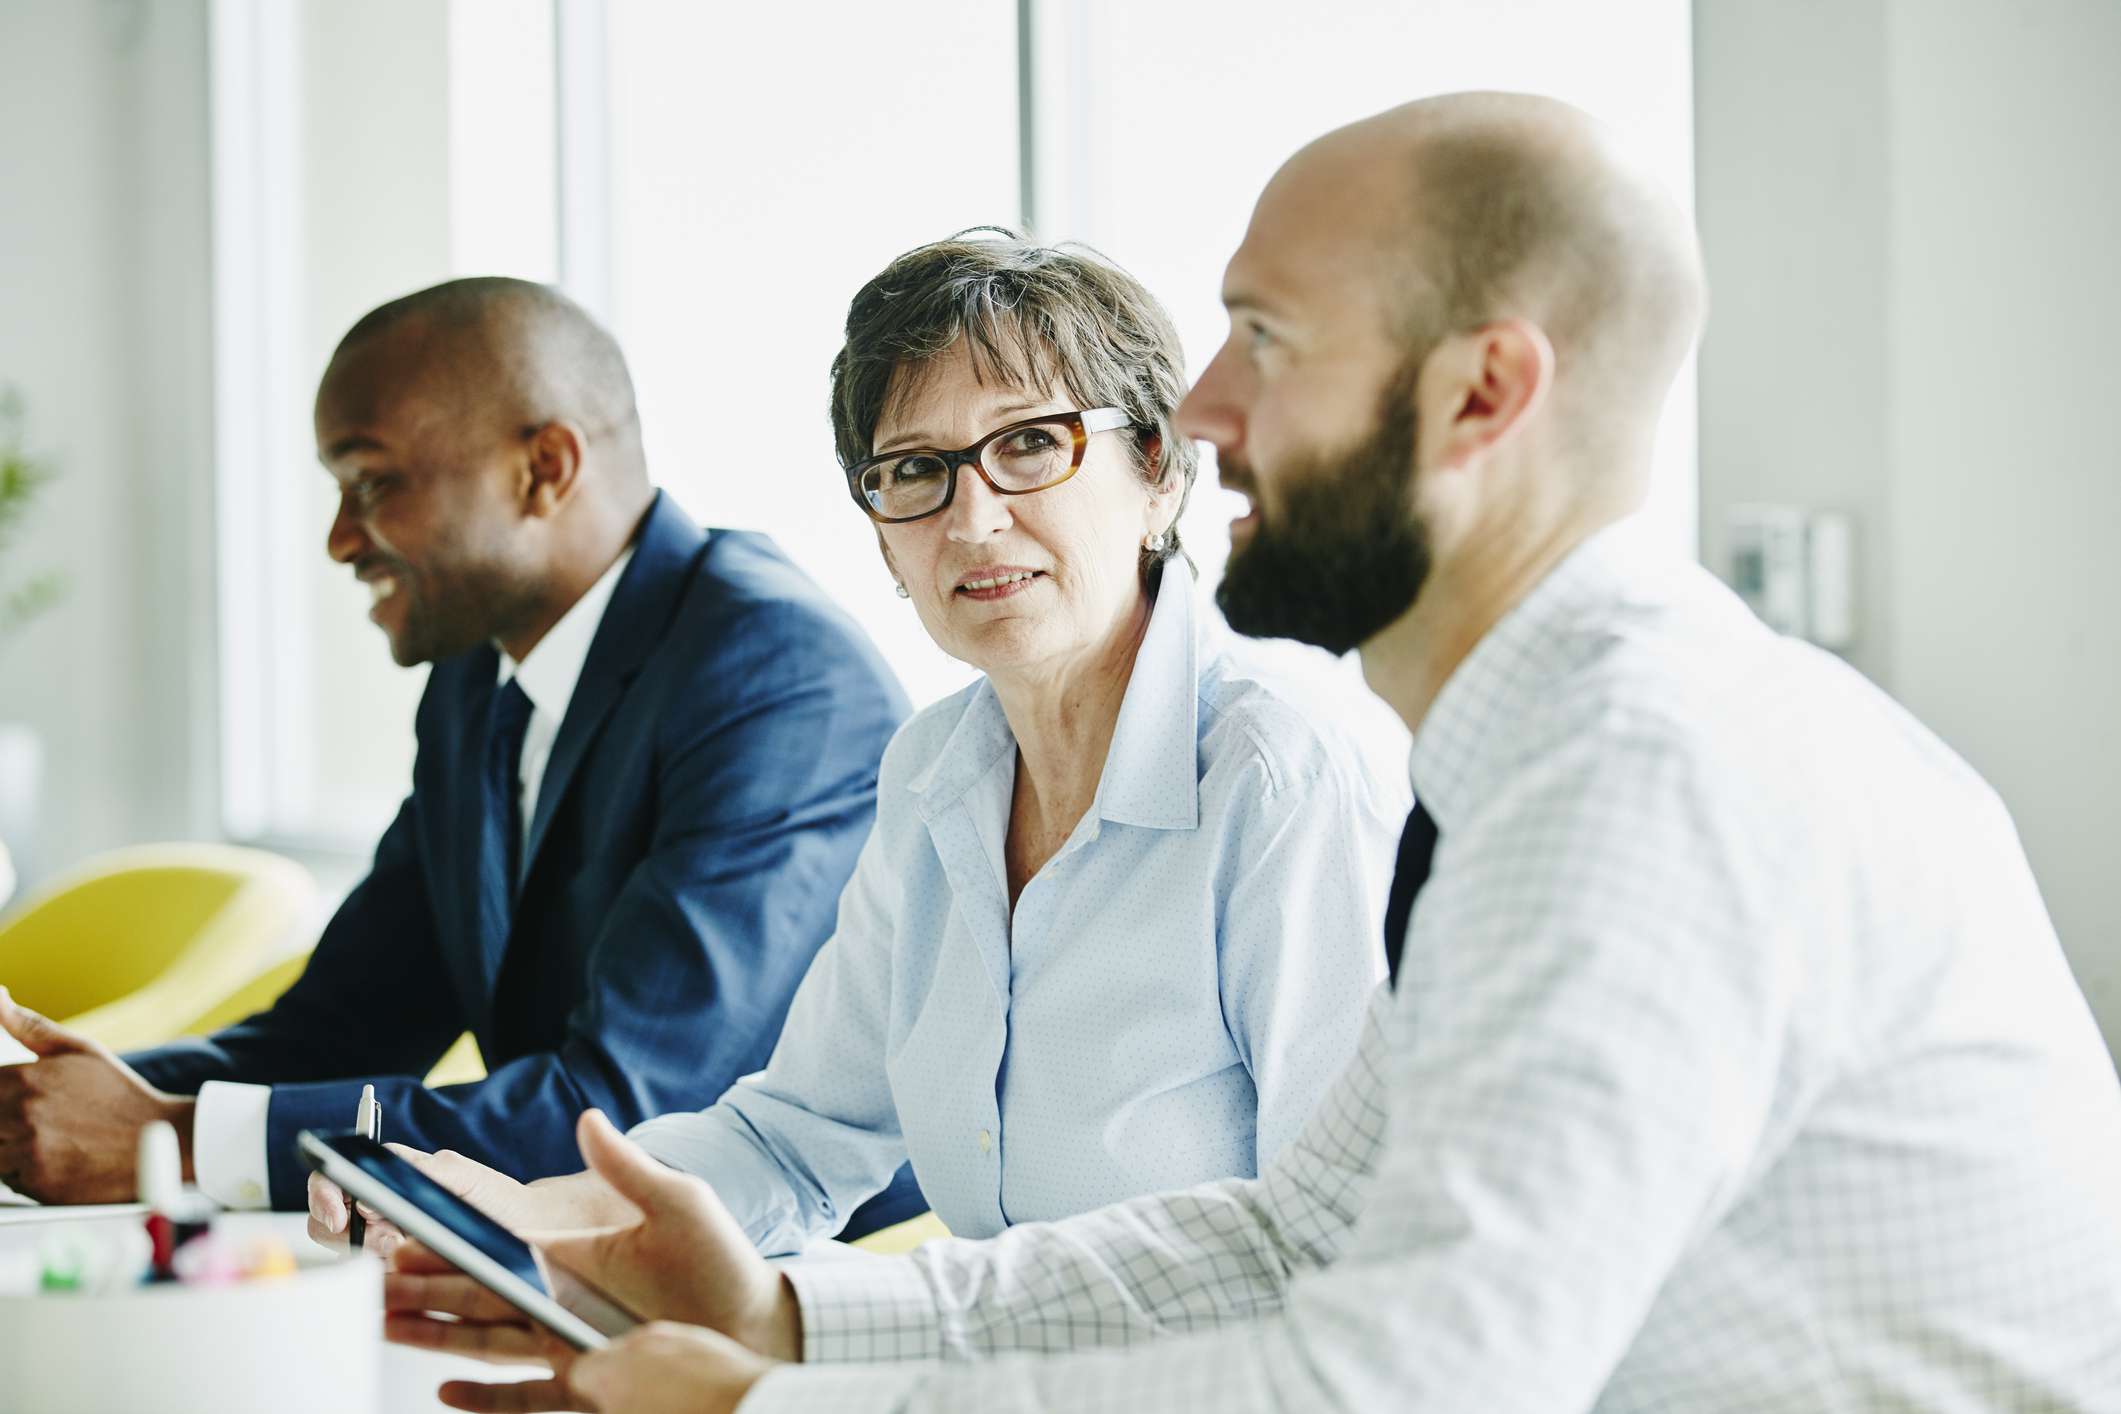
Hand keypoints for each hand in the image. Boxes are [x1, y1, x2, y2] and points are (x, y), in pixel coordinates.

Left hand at [0, 986, 194, 1202]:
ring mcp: (27, 1151)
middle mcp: (21, 1114)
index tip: (19, 1101)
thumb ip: (30, 1027)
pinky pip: (7, 1180)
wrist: (164, 1140)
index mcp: (27, 1078)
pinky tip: (55, 1162)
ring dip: (9, 1148)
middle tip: (41, 1122)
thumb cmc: (120, 1095)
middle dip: (4, 1122)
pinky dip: (24, 1174)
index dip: (0, 1095)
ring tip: (48, 1142)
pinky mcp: (36, 1185)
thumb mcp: (82, 1051)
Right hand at [312, 1143, 590, 1258]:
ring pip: (348, 1256)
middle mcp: (378, 1211)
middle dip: (351, 1234)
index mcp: (387, 1178)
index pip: (332, 1180)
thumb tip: (378, 1178)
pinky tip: (414, 1278)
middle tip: (389, 1239)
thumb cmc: (497, 1199)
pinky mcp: (396, 1277)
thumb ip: (419, 1171)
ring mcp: (384, 1245)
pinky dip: (386, 1282)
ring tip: (412, 1253)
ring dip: (373, 1258)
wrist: (528, 1235)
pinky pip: (372, 1282)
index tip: (340, 1212)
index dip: (324, 1194)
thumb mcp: (460, 1176)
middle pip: (328, 1223)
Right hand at [387, 1109, 801, 1401]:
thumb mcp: (679, 1203)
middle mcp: (558, 1294)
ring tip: (382, 1324)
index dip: (446, 1233)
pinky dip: (485, 1396)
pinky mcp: (586, 1379)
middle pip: (474, 1290)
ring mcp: (567, 1339)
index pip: (494, 1238)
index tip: (397, 1221)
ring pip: (484, 1338)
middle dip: (418, 1285)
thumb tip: (590, 1119)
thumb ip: (629, 1168)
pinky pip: (524, 1395)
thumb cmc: (721, 1260)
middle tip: (365, 1280)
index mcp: (569, 1249)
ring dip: (432, 1332)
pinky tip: (446, 1392)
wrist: (759, 1320)